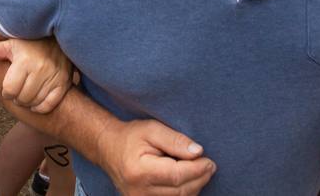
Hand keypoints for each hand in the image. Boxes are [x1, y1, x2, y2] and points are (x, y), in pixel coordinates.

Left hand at [0, 38, 71, 113]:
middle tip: (18, 90)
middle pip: (22, 98)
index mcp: (24, 60)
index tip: (9, 86)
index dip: (7, 91)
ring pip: (34, 103)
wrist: (57, 40)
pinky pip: (49, 104)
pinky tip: (37, 99)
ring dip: (28, 102)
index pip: (10, 90)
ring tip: (26, 93)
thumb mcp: (9, 45)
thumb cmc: (29, 45)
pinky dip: (41, 106)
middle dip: (17, 98)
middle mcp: (40, 69)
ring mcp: (54, 77)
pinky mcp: (64, 83)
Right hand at [97, 119, 215, 195]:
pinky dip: (184, 193)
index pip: (176, 175)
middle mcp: (138, 191)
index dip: (197, 170)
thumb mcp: (152, 129)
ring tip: (200, 171)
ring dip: (194, 187)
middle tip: (210, 165)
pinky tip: (189, 180)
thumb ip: (175, 140)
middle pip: (180, 190)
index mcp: (139, 170)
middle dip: (199, 178)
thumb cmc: (131, 137)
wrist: (109, 149)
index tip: (209, 161)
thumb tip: (198, 152)